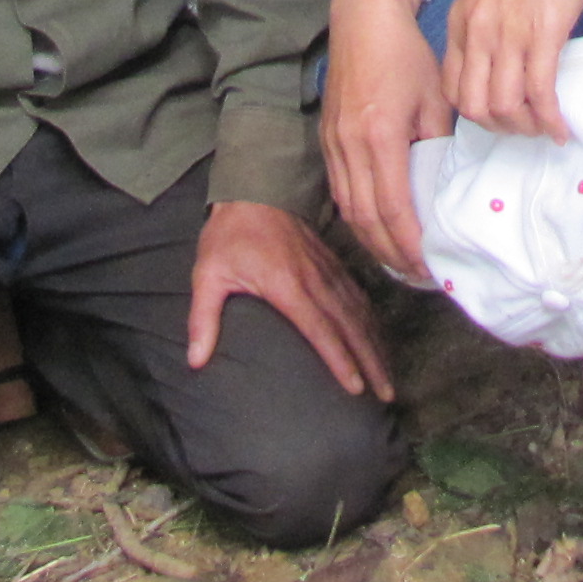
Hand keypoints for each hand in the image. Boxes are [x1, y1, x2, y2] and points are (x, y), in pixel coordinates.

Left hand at [187, 199, 393, 399]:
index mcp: (287, 285)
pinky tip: (377, 337)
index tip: (357, 387)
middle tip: (386, 393)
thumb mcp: (208, 273)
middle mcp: (315, 279)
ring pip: (359, 311)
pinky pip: (357, 294)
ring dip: (375, 343)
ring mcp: (327, 269)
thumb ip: (203, 318)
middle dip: (370, 361)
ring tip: (387, 376)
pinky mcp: (332, 262)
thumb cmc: (229, 235)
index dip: (340, 360)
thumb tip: (194, 361)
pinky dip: (370, 318)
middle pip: (350, 326)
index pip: (320, 329)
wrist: (254, 188)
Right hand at [321, 0, 455, 280]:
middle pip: (365, 218)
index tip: (429, 265)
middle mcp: (349, 145)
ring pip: (348, 208)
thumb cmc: (405, 53)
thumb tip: (446, 183)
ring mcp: (333, 142)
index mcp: (379, 135)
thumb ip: (438, 144)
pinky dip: (357, 215)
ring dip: (372, 239)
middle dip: (391, 252)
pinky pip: (339, 189)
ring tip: (399, 260)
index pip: (392, 207)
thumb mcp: (435, 98)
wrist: (363, 18)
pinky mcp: (327, 138)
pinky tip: (376, 226)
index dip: (409, 243)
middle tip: (418, 274)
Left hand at [443, 0, 582, 140]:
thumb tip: (499, 60)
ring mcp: (509, 34)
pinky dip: (550, 119)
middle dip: (501, 128)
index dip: (475, 114)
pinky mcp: (543, 34)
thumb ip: (487, 23)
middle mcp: (478, 32)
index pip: (452, 89)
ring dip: (527, 127)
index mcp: (462, 21)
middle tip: (525, 127)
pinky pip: (540, 93)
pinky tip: (562, 127)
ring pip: (505, 106)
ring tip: (545, 126)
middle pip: (474, 106)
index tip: (500, 116)